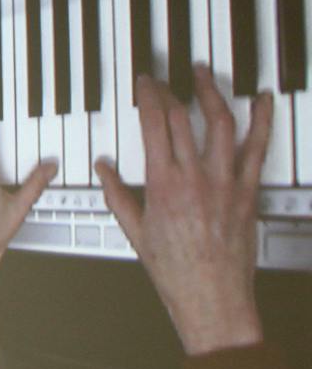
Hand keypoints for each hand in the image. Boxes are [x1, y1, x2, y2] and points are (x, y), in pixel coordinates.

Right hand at [96, 68, 269, 354]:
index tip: (145, 84)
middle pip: (183, 117)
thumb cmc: (174, 269)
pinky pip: (258, 147)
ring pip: (221, 123)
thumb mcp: (135, 230)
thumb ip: (117, 193)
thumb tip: (105, 168)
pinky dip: (262, 120)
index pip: (154, 125)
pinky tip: (263, 100)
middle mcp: (195, 177)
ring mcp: (225, 181)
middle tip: (166, 80)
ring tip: (204, 74)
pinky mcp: (248, 190)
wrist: (210, 294)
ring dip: (212, 93)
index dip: (148, 97)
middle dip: (172, 91)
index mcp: (162, 184)